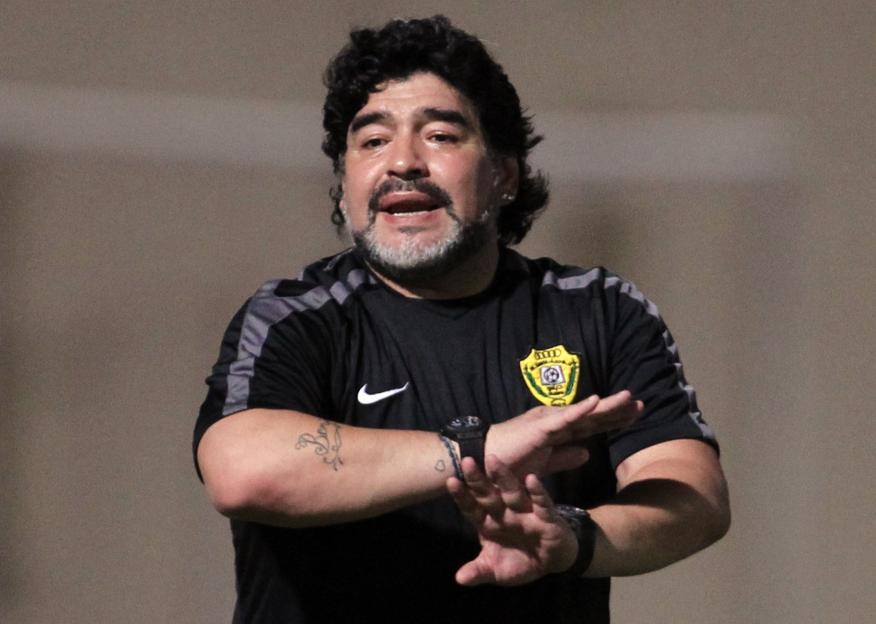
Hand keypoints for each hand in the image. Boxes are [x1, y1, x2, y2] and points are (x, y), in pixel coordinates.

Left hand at [447, 455, 577, 586]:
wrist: (552, 562)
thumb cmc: (519, 561)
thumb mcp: (496, 571)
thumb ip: (479, 571)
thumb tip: (459, 579)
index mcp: (489, 523)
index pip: (472, 508)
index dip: (462, 496)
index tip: (450, 481)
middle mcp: (504, 513)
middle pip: (489, 494)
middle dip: (478, 479)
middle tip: (466, 460)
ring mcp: (525, 512)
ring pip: (512, 492)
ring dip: (503, 477)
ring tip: (493, 460)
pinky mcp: (546, 517)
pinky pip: (541, 503)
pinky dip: (537, 491)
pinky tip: (531, 478)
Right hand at [486, 390, 641, 476]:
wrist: (482, 462)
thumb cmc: (508, 464)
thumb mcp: (543, 464)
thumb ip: (565, 457)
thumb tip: (588, 453)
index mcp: (557, 431)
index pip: (590, 424)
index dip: (613, 419)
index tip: (635, 415)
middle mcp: (555, 421)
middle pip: (592, 415)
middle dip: (617, 410)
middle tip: (641, 403)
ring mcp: (548, 422)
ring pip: (583, 413)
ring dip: (606, 406)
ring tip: (628, 398)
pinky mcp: (539, 428)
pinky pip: (564, 418)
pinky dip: (580, 409)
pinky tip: (596, 402)